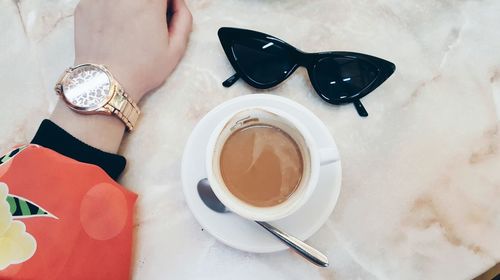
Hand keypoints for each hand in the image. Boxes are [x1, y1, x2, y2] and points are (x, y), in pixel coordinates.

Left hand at [50, 0, 191, 152]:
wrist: (105, 83)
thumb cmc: (141, 69)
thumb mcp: (175, 50)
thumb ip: (183, 18)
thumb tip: (177, 3)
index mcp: (148, 2)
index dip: (166, 3)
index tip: (164, 12)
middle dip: (148, 4)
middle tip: (147, 20)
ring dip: (128, 6)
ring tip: (129, 24)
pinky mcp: (84, 5)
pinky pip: (103, 0)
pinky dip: (110, 8)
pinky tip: (113, 29)